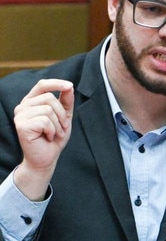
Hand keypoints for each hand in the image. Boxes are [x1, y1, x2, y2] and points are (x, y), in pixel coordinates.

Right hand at [13, 79, 73, 199]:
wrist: (47, 157)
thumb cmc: (54, 137)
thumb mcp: (64, 117)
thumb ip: (66, 102)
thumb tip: (69, 86)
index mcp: (32, 102)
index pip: (42, 85)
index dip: (56, 83)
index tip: (70, 85)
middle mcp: (23, 106)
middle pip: (49, 98)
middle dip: (61, 114)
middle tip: (61, 128)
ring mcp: (20, 115)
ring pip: (48, 109)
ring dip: (58, 124)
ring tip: (54, 134)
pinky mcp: (21, 125)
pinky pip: (45, 121)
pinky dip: (52, 130)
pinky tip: (48, 137)